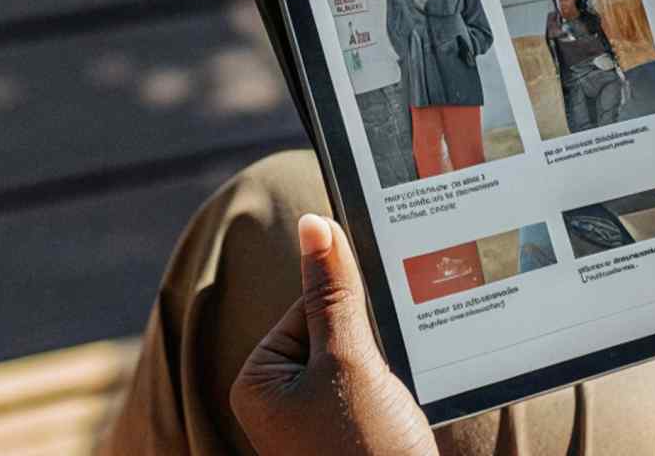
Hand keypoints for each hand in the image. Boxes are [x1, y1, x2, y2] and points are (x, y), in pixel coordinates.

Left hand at [231, 214, 437, 455]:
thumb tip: (313, 222)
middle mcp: (277, 402)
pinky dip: (392, 399)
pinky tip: (396, 424)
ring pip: (360, 364)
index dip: (350, 321)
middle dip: (371, 352)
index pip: (308, 307)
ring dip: (385, 377)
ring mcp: (311, 422)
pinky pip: (371, 393)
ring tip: (385, 416)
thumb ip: (333, 291)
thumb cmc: (368, 454)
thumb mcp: (350, 362)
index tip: (368, 357)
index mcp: (258, 381)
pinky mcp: (344, 435)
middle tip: (377, 395)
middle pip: (335, 333)